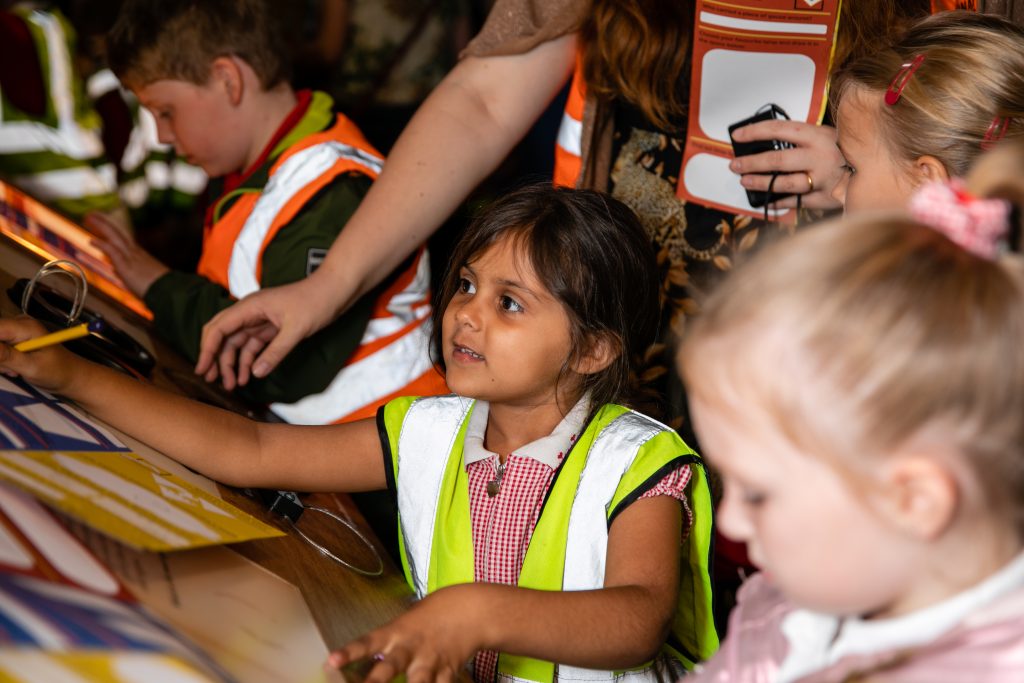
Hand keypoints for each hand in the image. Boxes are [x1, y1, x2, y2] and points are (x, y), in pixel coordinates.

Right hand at [0, 317, 81, 392]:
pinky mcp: (12, 339)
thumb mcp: (31, 367)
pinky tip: (14, 368)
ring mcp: (14, 331)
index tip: (1, 361)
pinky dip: (1, 362)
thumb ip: (6, 356)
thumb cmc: (56, 372)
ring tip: (16, 370)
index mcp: (25, 326)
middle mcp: (18, 323)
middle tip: (11, 369)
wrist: (69, 375)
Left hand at [85, 212, 169, 295]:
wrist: (170, 291)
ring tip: (89, 217)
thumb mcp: (143, 278)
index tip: (100, 224)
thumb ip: (126, 272)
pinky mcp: (127, 265)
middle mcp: (135, 253)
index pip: (121, 239)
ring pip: (115, 237)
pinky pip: (113, 251)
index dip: (110, 230)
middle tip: (91, 215)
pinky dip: (102, 245)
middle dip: (104, 223)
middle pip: (117, 233)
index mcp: (139, 255)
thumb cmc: (160, 288)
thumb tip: (115, 270)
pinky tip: (91, 240)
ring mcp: (132, 257)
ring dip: (101, 226)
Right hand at [196, 276, 335, 388]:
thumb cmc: (316, 302)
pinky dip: (249, 360)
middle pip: (223, 336)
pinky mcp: (271, 327)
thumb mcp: (296, 329)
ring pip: (237, 343)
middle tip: (212, 380)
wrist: (335, 290)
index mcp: (250, 307)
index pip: (218, 328)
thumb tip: (256, 372)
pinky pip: (253, 345)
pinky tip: (249, 376)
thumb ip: (276, 351)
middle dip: (215, 358)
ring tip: (232, 385)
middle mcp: (250, 312)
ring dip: (233, 363)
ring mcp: (260, 320)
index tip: (202, 370)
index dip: (207, 350)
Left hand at [326, 585, 482, 682]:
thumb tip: (355, 673)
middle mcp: (410, 649)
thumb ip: (384, 650)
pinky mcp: (448, 672)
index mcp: (394, 634)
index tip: (332, 661)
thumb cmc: (427, 620)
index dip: (349, 652)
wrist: (468, 610)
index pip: (367, 642)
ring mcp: (430, 662)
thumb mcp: (402, 628)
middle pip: (390, 667)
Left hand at [728, 120, 843, 209]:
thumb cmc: (848, 150)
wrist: (878, 167)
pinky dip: (779, 201)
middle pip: (777, 160)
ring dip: (760, 183)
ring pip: (783, 183)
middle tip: (735, 165)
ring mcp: (822, 178)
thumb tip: (767, 144)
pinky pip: (796, 201)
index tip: (737, 135)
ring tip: (745, 181)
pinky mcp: (825, 197)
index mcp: (818, 135)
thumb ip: (802, 140)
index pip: (779, 129)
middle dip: (751, 163)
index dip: (754, 132)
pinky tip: (767, 200)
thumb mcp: (828, 136)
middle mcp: (819, 156)